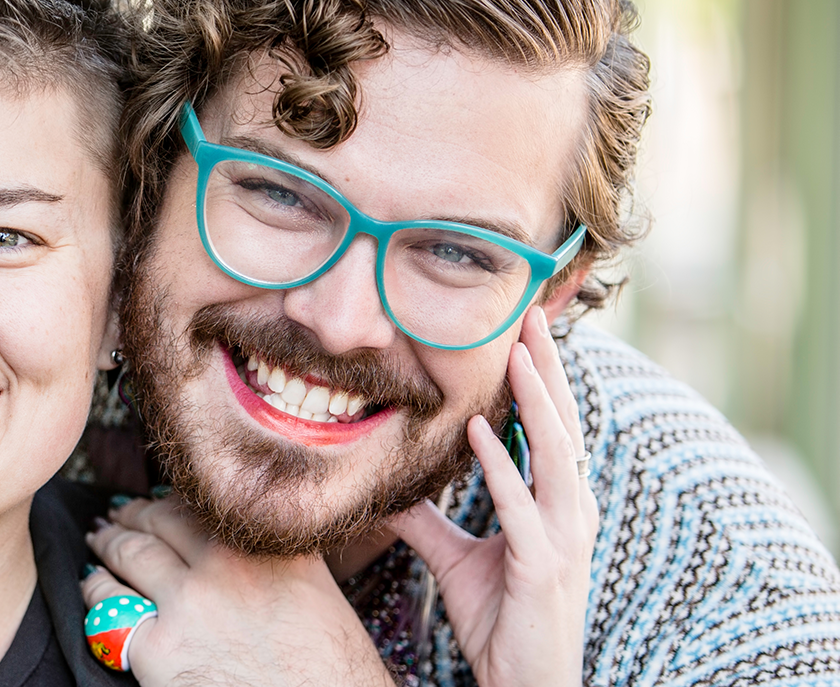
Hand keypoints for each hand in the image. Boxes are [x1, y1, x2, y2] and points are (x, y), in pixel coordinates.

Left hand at [81, 498, 394, 686]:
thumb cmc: (328, 673)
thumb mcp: (318, 594)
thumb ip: (279, 558)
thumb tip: (251, 536)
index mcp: (269, 546)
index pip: (204, 504)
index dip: (175, 500)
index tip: (162, 500)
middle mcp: (228, 564)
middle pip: (161, 520)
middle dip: (135, 515)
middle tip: (120, 514)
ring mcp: (189, 603)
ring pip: (129, 553)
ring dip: (110, 543)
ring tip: (100, 539)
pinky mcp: (158, 649)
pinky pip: (109, 607)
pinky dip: (97, 591)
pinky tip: (94, 585)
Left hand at [390, 306, 598, 686]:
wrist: (521, 681)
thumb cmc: (500, 620)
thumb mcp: (456, 559)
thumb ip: (428, 521)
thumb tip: (391, 488)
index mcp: (557, 504)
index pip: (551, 426)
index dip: (540, 376)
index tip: (522, 328)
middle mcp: (570, 512)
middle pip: (563, 424)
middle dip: (547, 367)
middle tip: (530, 312)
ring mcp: (564, 538)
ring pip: (556, 454)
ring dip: (536, 401)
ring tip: (516, 354)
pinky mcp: (544, 567)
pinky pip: (523, 508)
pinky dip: (502, 467)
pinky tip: (476, 433)